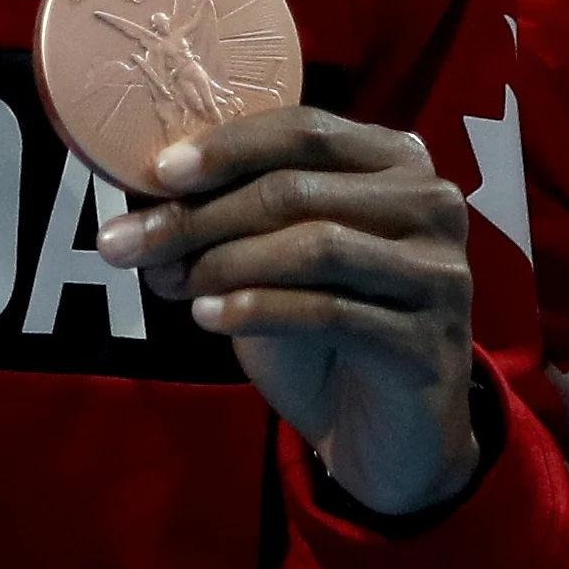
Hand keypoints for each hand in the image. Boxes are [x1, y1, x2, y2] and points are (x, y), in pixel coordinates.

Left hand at [98, 107, 481, 518]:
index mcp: (396, 161)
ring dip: (224, 262)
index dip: (226, 148)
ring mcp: (439, 273)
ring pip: (315, 246)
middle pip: (298, 190)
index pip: (304, 130)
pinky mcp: (428, 341)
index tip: (158, 173)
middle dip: (200, 215)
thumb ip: (233, 222)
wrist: (389, 437)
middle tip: (129, 244)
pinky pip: (330, 312)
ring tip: (169, 283)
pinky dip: (257, 310)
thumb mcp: (274, 262)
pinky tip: (208, 317)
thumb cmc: (326, 335)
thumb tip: (144, 208)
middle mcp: (430, 205)